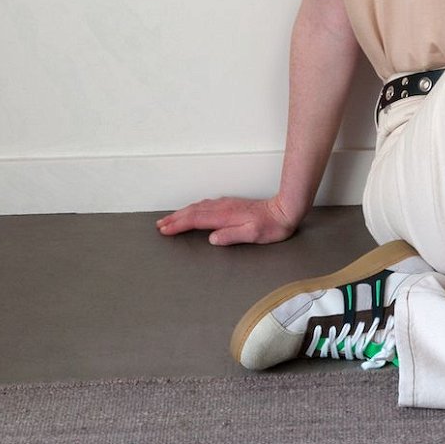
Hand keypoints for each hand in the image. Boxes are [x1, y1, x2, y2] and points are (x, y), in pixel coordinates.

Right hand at [155, 195, 303, 245]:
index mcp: (225, 216)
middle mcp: (223, 207)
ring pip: (198, 206)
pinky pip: (205, 205)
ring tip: (170, 219)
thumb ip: (231, 236)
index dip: (178, 225)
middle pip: (193, 211)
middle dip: (174, 218)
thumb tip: (212, 238)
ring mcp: (226, 204)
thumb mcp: (253, 235)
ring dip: (182, 212)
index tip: (165, 230)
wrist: (284, 210)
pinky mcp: (231, 204)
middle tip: (160, 225)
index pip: (196, 219)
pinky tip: (192, 210)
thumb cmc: (271, 226)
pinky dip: (193, 208)